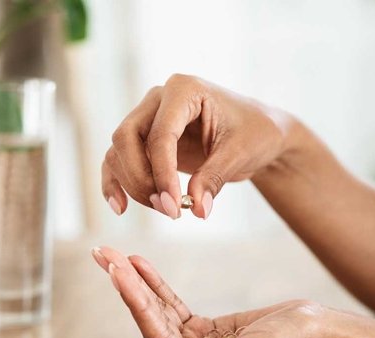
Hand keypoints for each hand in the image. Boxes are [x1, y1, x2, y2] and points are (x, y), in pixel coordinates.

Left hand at [91, 246, 339, 337]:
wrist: (321, 334)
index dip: (134, 303)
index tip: (115, 271)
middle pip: (150, 323)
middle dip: (126, 287)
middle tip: (104, 255)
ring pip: (159, 313)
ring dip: (137, 283)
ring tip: (115, 254)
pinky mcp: (207, 332)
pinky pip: (174, 307)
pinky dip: (157, 286)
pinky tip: (141, 266)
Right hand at [102, 74, 294, 218]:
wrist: (258, 133)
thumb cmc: (254, 133)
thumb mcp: (240, 154)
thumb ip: (214, 178)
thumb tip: (198, 209)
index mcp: (184, 90)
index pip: (160, 134)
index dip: (163, 173)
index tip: (174, 206)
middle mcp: (158, 99)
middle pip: (126, 138)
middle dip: (142, 179)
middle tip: (169, 210)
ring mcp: (147, 118)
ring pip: (119, 152)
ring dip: (134, 185)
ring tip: (165, 210)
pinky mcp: (144, 141)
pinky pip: (118, 160)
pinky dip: (116, 183)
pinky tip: (120, 207)